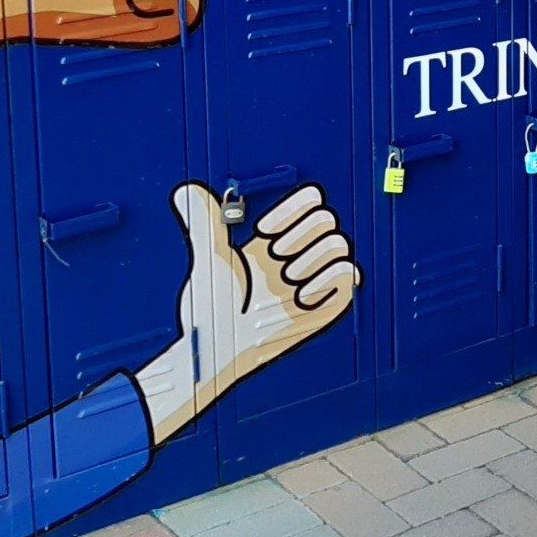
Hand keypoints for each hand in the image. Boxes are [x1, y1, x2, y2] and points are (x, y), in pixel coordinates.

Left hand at [176, 184, 358, 425]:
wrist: (220, 346)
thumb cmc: (211, 308)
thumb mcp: (209, 257)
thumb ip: (204, 221)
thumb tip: (186, 190)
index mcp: (275, 241)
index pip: (307, 202)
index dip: (293, 207)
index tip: (265, 229)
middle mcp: (297, 256)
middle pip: (326, 218)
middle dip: (301, 233)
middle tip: (276, 257)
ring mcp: (313, 279)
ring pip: (339, 243)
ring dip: (313, 258)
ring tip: (287, 278)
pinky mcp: (325, 303)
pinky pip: (349, 275)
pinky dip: (329, 279)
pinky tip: (301, 294)